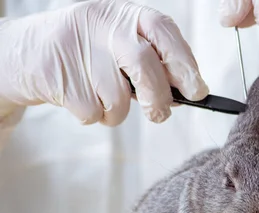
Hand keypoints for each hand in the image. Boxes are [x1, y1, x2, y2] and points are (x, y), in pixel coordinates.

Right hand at [0, 0, 208, 125]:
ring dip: (117, 113)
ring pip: (118, 99)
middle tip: (160, 114)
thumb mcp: (120, 46)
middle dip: (158, 97)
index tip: (198, 90)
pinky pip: (93, 113)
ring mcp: (78, 50)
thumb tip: (188, 90)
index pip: (163, 31)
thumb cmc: (88, 54)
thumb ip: (152, 63)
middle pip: (144, 65)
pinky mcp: (60, 78)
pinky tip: (80, 98)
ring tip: (102, 99)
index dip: (185, 62)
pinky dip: (94, 116)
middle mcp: (102, 26)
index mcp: (123, 15)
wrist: (26, 53)